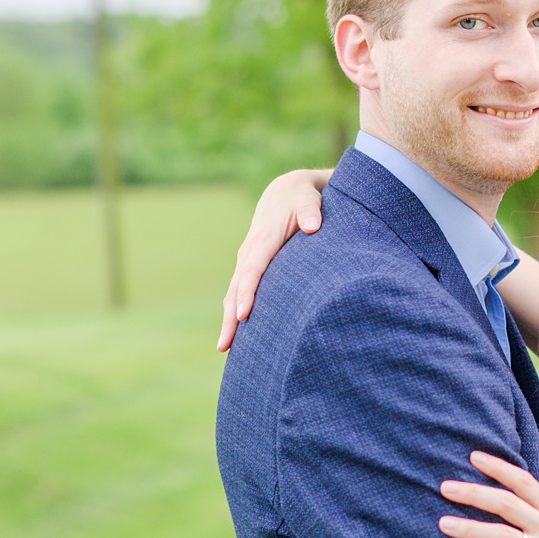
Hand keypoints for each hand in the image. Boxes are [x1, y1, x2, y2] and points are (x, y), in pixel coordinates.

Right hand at [217, 168, 332, 351]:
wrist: (286, 190)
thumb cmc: (302, 196)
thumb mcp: (309, 197)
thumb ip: (311, 210)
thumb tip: (313, 226)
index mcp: (263, 239)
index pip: (252, 270)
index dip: (248, 293)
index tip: (244, 315)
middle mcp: (249, 251)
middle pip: (236, 288)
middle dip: (230, 317)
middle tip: (225, 345)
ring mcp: (246, 259)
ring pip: (233, 292)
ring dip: (228, 319)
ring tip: (225, 347)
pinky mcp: (250, 265)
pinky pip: (238, 289)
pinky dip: (234, 309)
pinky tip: (236, 332)